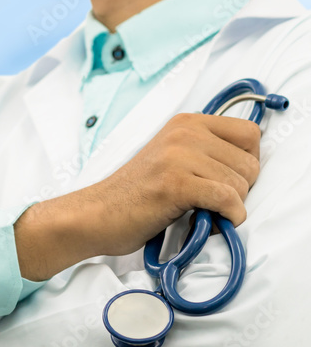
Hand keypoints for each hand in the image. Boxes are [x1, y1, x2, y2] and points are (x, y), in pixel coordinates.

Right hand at [15, 113, 261, 279]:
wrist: (96, 214)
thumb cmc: (135, 194)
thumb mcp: (172, 158)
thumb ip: (206, 152)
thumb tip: (250, 167)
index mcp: (186, 123)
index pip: (250, 134)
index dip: (246, 163)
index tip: (226, 181)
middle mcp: (184, 133)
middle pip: (250, 164)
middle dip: (238, 191)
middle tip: (210, 203)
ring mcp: (179, 156)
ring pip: (240, 185)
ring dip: (228, 209)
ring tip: (200, 213)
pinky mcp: (175, 184)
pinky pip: (227, 200)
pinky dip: (227, 218)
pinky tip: (207, 224)